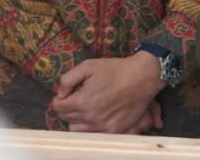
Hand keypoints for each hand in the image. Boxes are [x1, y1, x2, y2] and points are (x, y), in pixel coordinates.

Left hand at [51, 54, 165, 133]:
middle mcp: (90, 117)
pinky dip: (91, 126)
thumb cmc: (115, 69)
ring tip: (87, 108)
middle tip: (79, 98)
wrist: (142, 76)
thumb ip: (67, 79)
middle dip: (69, 108)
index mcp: (82, 101)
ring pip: (77, 129)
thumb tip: (60, 93)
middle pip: (66, 118)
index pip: (57, 107)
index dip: (60, 98)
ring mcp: (102, 126)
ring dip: (78, 119)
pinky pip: (93, 134)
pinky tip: (97, 115)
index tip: (68, 93)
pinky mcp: (114, 130)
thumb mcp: (88, 66)